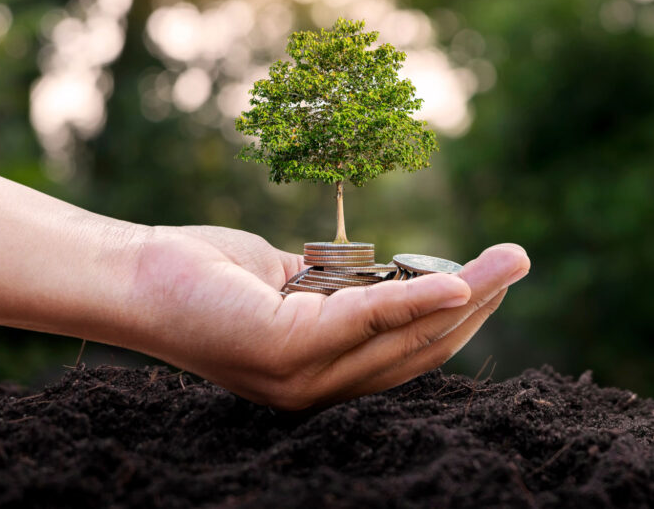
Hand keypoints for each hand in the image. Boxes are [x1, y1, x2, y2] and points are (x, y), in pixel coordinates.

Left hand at [128, 226, 529, 408]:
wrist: (134, 277)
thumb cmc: (208, 275)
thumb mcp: (291, 280)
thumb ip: (341, 288)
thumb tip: (394, 271)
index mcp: (324, 376)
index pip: (408, 357)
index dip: (460, 322)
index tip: (494, 285)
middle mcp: (318, 390)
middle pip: (419, 353)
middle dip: (479, 308)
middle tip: (519, 264)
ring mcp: (302, 379)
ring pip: (404, 340)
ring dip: (465, 300)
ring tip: (508, 263)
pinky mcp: (285, 351)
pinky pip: (366, 322)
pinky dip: (414, 301)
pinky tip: (456, 284)